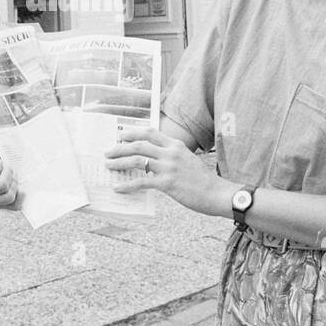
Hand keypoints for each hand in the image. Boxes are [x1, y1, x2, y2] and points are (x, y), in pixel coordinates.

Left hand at [104, 128, 230, 217]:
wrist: (217, 193)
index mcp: (176, 145)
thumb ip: (172, 156)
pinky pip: (142, 182)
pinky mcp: (167, 183)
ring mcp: (169, 167)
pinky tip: (118, 188)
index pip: (150, 132)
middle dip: (120, 147)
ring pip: (137, 160)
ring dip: (120, 162)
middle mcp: (171, 153)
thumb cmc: (202, 180)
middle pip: (139, 144)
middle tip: (108, 152)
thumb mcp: (188, 160)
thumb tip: (152, 160)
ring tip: (109, 166)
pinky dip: (127, 185)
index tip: (121, 136)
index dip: (133, 133)